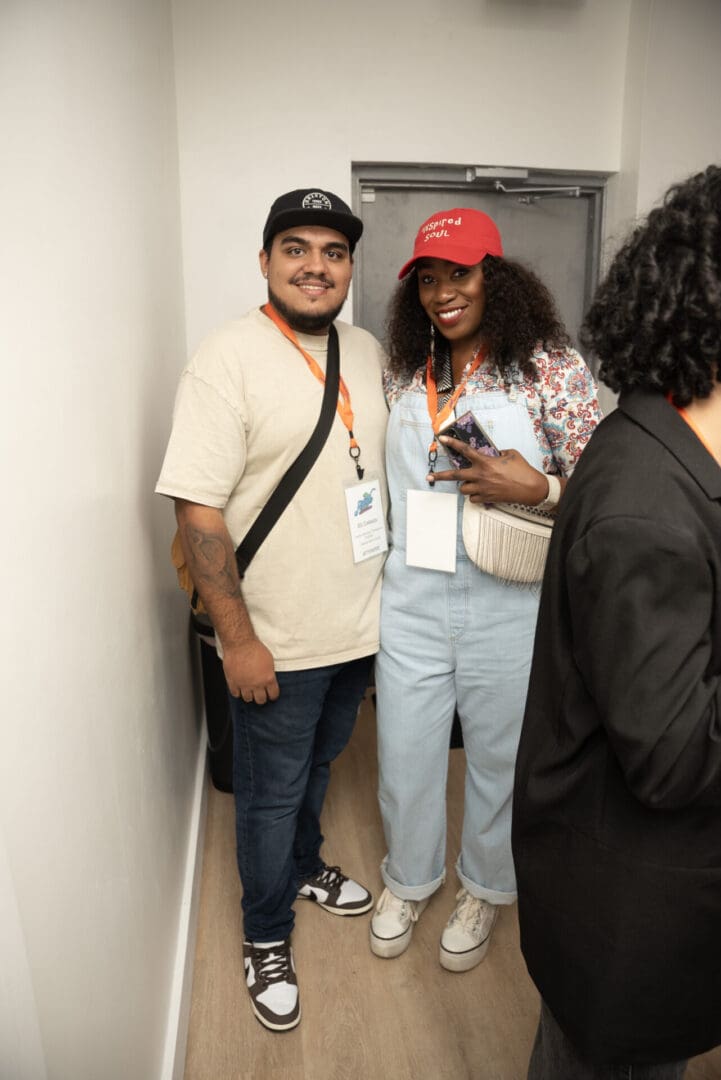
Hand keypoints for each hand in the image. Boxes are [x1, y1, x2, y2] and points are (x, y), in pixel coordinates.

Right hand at [222, 638, 279, 704]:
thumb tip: (269, 680)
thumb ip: (269, 673)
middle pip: (261, 700)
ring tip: (249, 690)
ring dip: (249, 695)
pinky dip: (238, 692)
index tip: (271, 694)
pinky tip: (239, 687)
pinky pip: (235, 694)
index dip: (273, 695)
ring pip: (248, 699)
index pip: (273, 695)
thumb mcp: (269, 660)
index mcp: (268, 678)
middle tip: (260, 694)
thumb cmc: (255, 648)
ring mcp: (244, 685)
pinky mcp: (233, 682)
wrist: (240, 644)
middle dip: (262, 698)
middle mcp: (257, 684)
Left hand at [432, 437, 548, 505]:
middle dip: (440, 476)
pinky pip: (473, 499)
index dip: (452, 443)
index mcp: (485, 462)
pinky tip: (482, 491)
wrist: (531, 488)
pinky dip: (475, 496)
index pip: (465, 450)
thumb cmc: (522, 469)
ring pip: (463, 489)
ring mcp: (482, 488)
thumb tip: (491, 454)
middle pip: (455, 476)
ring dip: (465, 485)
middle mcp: (481, 475)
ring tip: (473, 482)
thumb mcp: (510, 454)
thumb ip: (497, 453)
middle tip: (429, 477)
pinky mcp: (487, 498)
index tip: (442, 439)